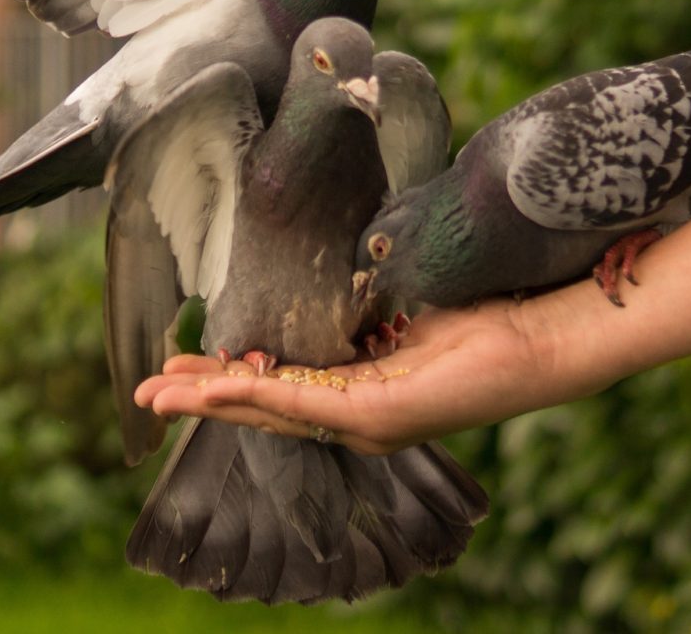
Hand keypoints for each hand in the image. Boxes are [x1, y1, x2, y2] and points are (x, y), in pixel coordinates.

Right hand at [135, 296, 580, 454]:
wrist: (541, 335)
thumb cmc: (486, 317)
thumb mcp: (408, 305)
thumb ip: (366, 303)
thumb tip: (334, 272)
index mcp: (363, 387)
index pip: (282, 385)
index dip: (229, 377)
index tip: (183, 363)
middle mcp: (361, 413)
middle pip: (266, 406)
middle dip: (203, 398)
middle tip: (149, 392)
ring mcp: (370, 419)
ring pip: (273, 410)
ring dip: (212, 402)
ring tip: (163, 396)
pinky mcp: (383, 413)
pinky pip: (306, 403)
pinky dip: (253, 397)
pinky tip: (216, 390)